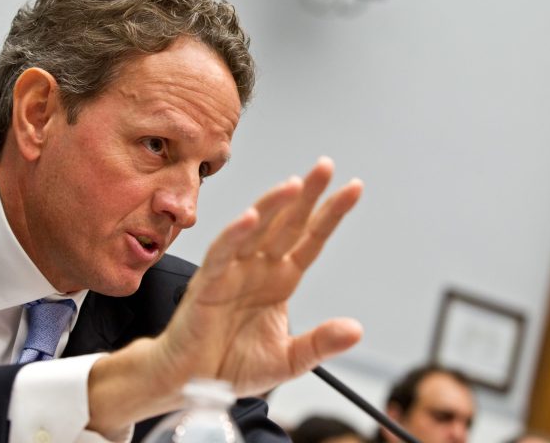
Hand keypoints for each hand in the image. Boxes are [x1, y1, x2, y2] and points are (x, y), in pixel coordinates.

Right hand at [156, 156, 362, 396]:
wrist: (193, 383)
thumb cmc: (233, 365)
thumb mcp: (289, 360)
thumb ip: (321, 343)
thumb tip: (356, 330)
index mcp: (281, 280)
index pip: (310, 239)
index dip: (331, 214)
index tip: (352, 188)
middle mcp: (259, 268)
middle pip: (288, 224)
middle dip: (308, 195)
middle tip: (326, 167)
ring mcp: (233, 271)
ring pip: (256, 229)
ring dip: (274, 205)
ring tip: (295, 185)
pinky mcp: (208, 282)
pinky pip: (223, 253)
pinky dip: (235, 234)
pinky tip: (251, 218)